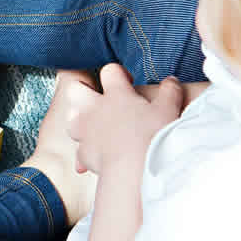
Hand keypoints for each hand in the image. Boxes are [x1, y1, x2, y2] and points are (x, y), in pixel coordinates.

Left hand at [67, 64, 185, 175]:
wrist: (134, 170)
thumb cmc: (152, 137)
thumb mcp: (168, 109)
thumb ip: (169, 91)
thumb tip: (170, 81)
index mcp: (116, 94)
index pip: (109, 71)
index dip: (118, 73)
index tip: (127, 82)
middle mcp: (95, 109)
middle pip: (75, 89)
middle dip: (83, 88)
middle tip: (97, 95)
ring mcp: (85, 131)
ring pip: (70, 117)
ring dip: (79, 119)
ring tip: (93, 124)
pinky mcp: (83, 153)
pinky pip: (78, 150)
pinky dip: (84, 152)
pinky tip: (93, 156)